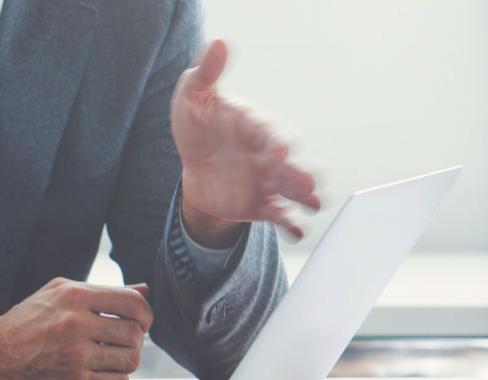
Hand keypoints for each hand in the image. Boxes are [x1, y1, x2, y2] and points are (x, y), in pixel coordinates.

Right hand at [0, 278, 152, 379]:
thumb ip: (104, 291)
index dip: (146, 313)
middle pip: (135, 333)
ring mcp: (75, 354)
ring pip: (129, 360)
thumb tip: (145, 290)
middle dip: (135, 338)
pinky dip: (114, 376)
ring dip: (126, 358)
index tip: (141, 320)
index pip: (133, 303)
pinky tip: (99, 367)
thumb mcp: (61, 293)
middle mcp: (76, 323)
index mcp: (75, 296)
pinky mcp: (75, 379)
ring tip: (111, 354)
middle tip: (122, 338)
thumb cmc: (29, 320)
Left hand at [171, 39, 320, 241]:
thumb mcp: (194, 97)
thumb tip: (218, 43)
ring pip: (295, 191)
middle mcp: (270, 155)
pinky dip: (293, 224)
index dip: (276, 142)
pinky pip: (284, 217)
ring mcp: (270, 181)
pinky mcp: (265, 205)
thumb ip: (206, 73)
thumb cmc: (198, 124)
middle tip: (302, 181)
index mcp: (257, 127)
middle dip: (298, 172)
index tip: (276, 149)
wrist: (193, 165)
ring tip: (311, 203)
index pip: (273, 133)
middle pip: (293, 164)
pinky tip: (296, 229)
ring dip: (305, 196)